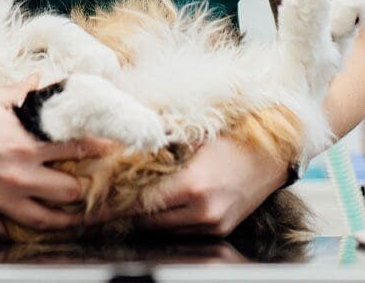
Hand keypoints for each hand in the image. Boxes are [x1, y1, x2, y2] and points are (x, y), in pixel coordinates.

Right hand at [0, 76, 114, 238]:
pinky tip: (25, 225)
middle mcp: (18, 176)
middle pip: (68, 190)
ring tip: (77, 216)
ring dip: (64, 217)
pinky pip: (5, 229)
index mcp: (26, 143)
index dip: (97, 147)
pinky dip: (16, 228)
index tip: (112, 147)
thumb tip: (43, 82)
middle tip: (95, 184)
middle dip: (84, 186)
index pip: (75, 147)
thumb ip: (24, 94)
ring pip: (44, 219)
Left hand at [92, 136, 288, 236]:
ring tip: (120, 202)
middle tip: (97, 202)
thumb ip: (161, 142)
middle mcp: (203, 213)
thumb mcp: (195, 134)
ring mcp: (213, 225)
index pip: (142, 202)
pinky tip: (152, 204)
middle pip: (148, 220)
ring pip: (163, 228)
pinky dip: (165, 218)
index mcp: (194, 186)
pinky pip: (182, 229)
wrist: (275, 153)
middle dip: (123, 212)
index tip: (89, 205)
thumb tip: (123, 143)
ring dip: (143, 216)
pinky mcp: (220, 230)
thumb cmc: (235, 134)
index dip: (113, 204)